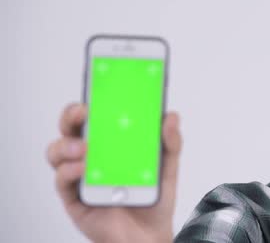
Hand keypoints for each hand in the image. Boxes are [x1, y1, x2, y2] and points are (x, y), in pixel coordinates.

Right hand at [47, 104, 181, 242]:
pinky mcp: (73, 198)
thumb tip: (171, 116)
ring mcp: (79, 176)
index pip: (97, 113)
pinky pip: (62, 180)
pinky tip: (82, 168)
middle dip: (73, 114)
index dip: (94, 96)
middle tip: (86, 110)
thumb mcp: (167, 167)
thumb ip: (170, 142)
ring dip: (67, 144)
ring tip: (85, 147)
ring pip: (58, 151)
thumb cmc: (153, 198)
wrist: (149, 237)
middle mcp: (91, 155)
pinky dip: (69, 171)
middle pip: (71, 127)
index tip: (99, 81)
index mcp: (111, 142)